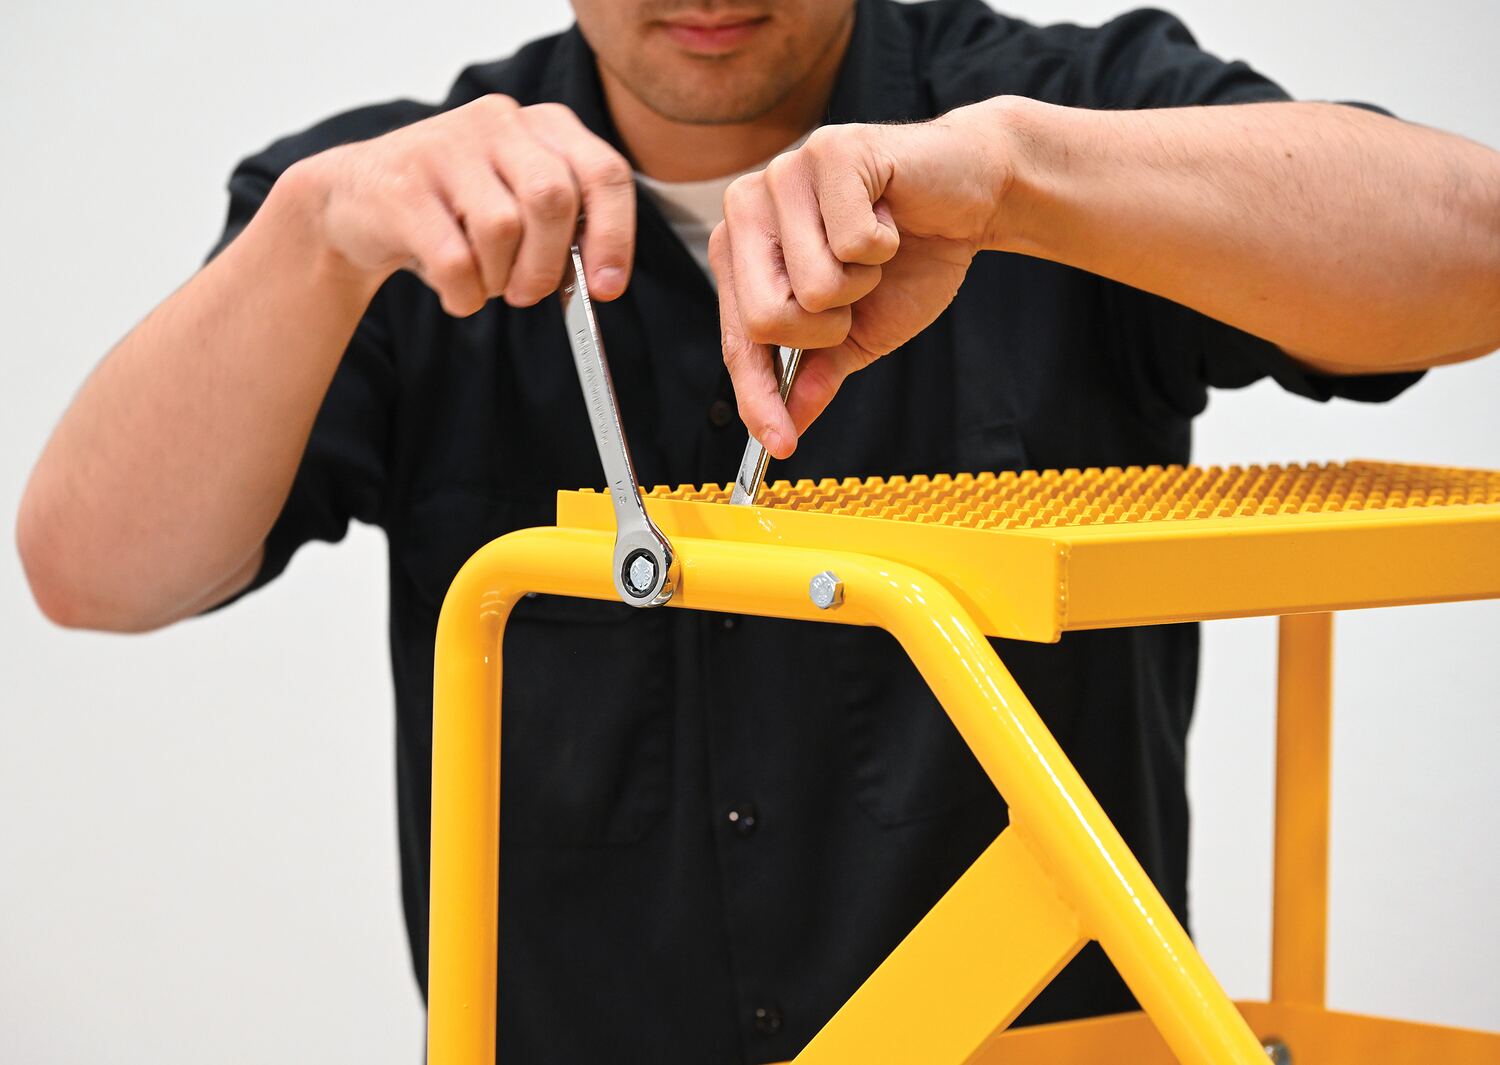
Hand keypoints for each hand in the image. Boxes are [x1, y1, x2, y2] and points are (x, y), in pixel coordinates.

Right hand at [287, 95, 633, 315]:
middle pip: (553, 200)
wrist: (355, 200)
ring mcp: (446, 145)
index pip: (604, 173)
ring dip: (498, 279)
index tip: (607, 288)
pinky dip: (463, 293)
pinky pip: (455, 259)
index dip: (615, 236)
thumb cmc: (453, 212)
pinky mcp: (402, 183)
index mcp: (543, 125)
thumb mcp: (519, 205)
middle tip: (528, 294)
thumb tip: (602, 280)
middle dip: (547, 265)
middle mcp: (499, 122)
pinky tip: (454, 288)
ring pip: (502, 229)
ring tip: (481, 280)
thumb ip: (564, 228)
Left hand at [710, 100, 1013, 457]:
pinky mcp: (833, 150)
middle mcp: (748, 205)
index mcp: (741, 248)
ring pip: (814, 285)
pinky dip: (885, 248)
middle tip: (855, 300)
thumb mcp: (859, 331)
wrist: (975, 197)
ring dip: (862, 285)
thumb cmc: (911, 256)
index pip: (737, 336)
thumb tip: (785, 427)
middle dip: (825, 330)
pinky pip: (855, 244)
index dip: (758, 395)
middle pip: (764, 316)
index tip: (780, 444)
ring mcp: (786, 171)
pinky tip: (891, 219)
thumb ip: (815, 371)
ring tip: (876, 251)